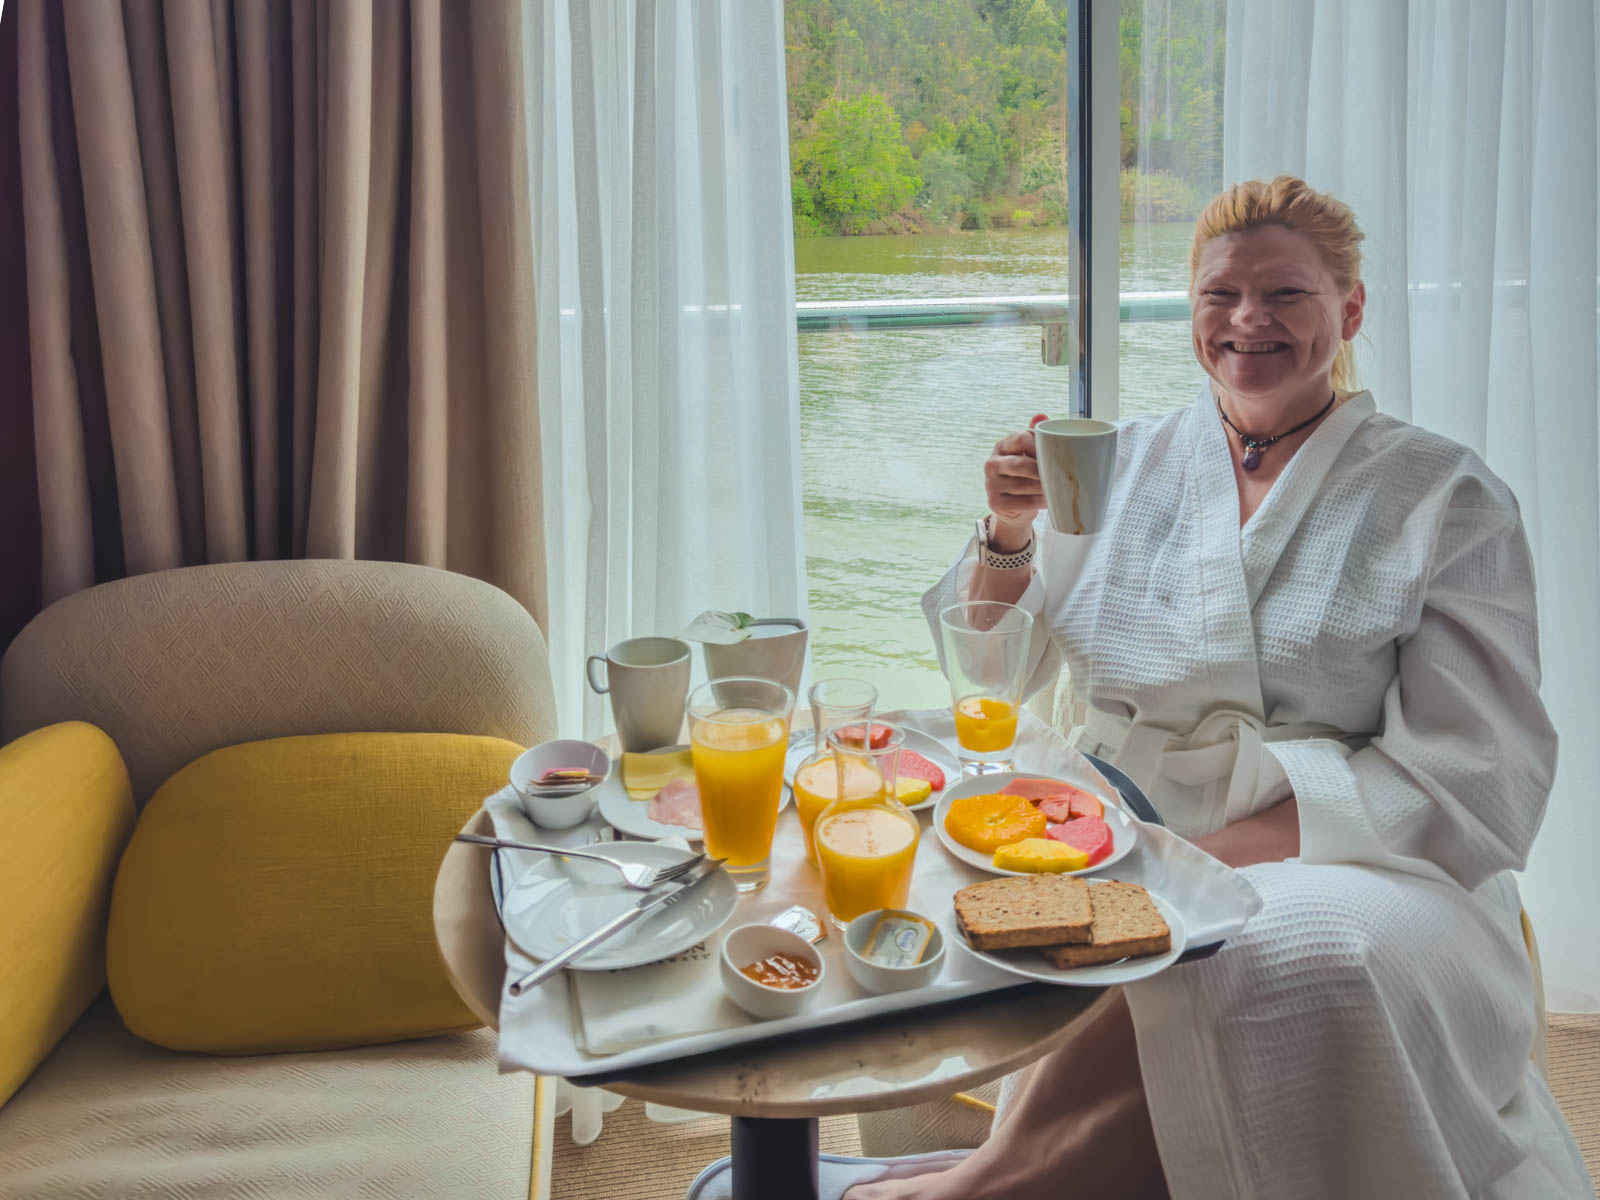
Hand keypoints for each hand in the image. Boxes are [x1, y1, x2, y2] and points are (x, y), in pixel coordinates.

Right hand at [984, 414, 1048, 544]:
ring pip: (1023, 485)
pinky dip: (1039, 502)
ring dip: (1043, 487)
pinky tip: (1047, 500)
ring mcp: (991, 484)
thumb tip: (1041, 415)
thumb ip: (1035, 435)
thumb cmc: (1025, 475)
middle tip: (1058, 475)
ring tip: (1056, 488)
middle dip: (1041, 471)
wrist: (1013, 506)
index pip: (1021, 438)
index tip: (1054, 454)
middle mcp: (992, 463)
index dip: (1039, 446)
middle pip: (1020, 464)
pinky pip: (1023, 502)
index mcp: (1002, 446)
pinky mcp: (995, 503)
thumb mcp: (1029, 453)